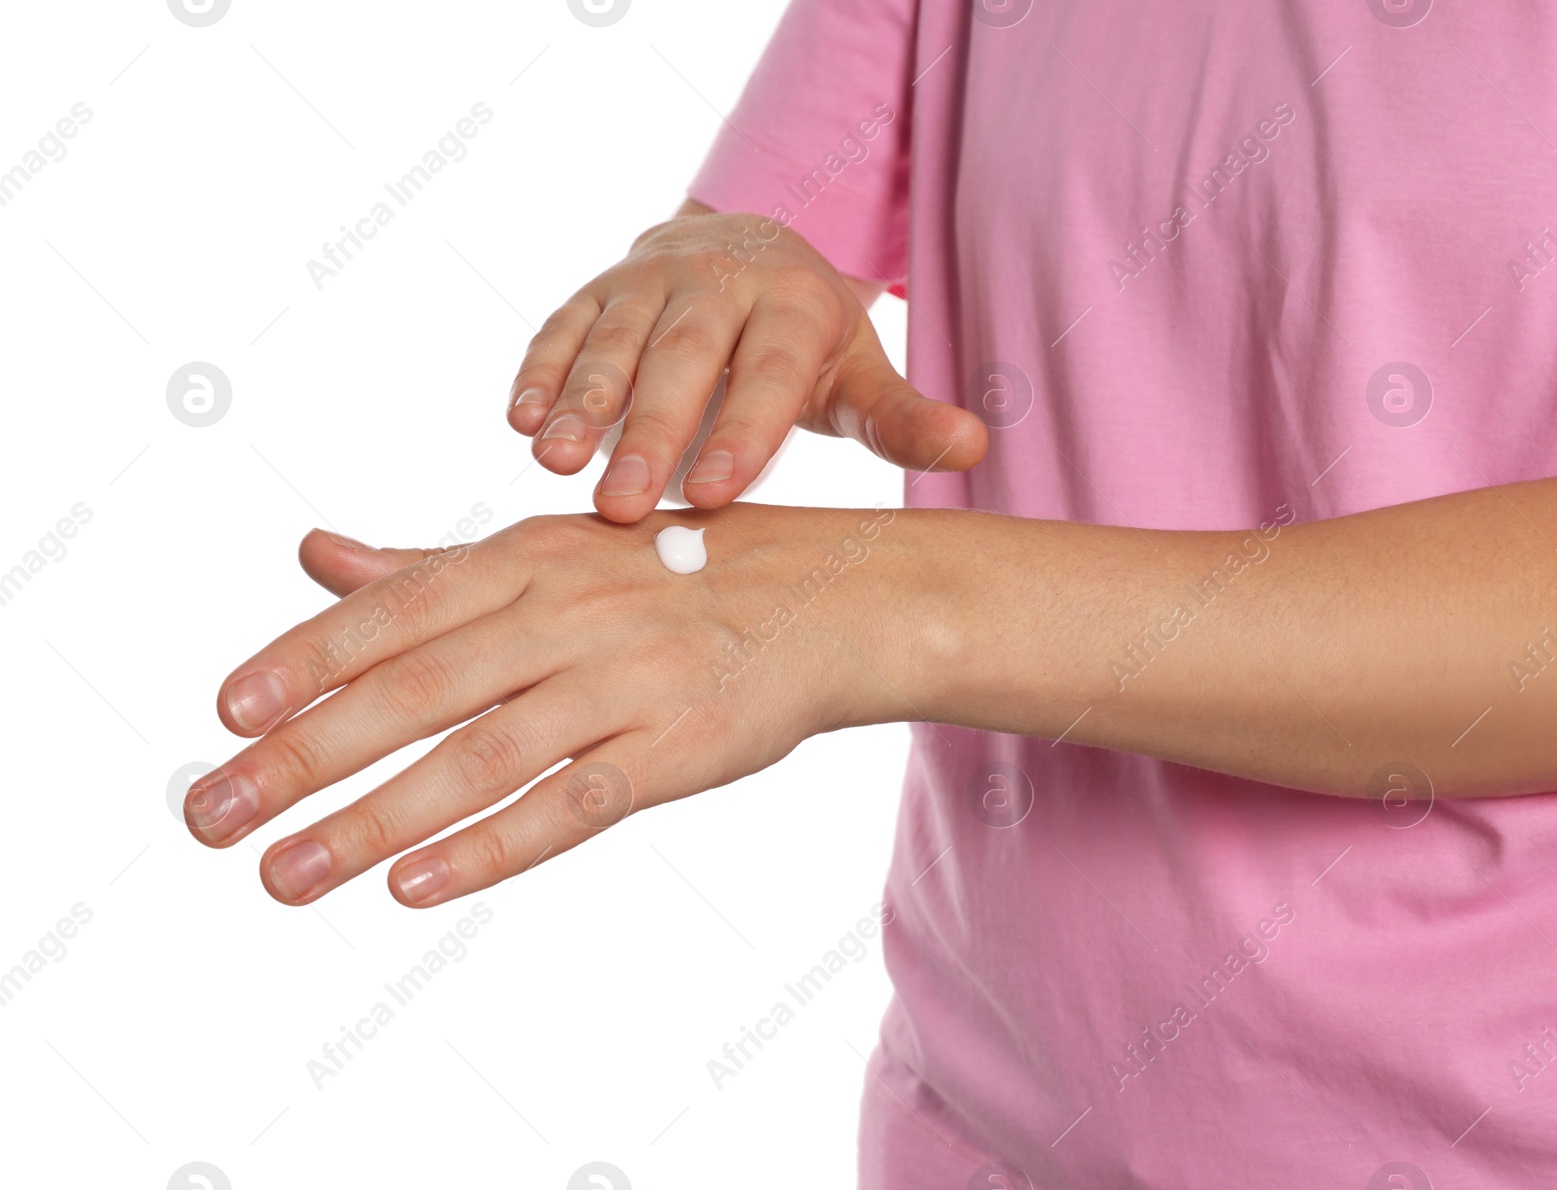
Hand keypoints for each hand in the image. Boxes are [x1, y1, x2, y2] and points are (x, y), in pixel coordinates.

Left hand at [183, 506, 915, 906]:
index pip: (395, 612)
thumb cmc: (680, 574)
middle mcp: (567, 610)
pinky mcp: (679, 749)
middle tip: (210, 814)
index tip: (222, 713)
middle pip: (415, 690)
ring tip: (286, 875)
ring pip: (479, 757)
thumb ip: (429, 566)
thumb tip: (311, 556)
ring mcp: (626, 681)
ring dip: (373, 821)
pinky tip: (418, 884)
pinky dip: (494, 844)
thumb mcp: (554, 549)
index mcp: (527, 555)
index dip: (304, 660)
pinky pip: (575, 803)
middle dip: (303, 756)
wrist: (833, 597)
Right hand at [505, 206, 987, 522]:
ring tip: (552, 458)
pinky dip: (539, 370)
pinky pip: (561, 326)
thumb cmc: (803, 344)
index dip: (742, 432)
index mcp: (792, 306)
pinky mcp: (595, 290)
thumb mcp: (857, 377)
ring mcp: (648, 281)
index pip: (767, 372)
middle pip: (681, 358)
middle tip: (626, 505)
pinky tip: (518, 419)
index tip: (717, 497)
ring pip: (612, 341)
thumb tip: (975, 446)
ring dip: (579, 399)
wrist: (742, 255)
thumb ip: (903, 419)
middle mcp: (718, 283)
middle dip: (651, 430)